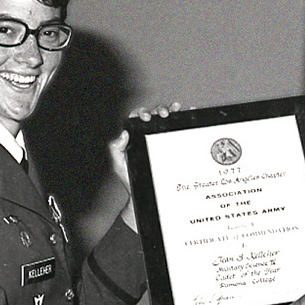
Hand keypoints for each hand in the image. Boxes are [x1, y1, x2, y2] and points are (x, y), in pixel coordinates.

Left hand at [111, 103, 183, 230]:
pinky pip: (178, 129)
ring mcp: (161, 139)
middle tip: (163, 114)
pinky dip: (184, 119)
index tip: (147, 117)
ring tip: (175, 110)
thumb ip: (116, 149)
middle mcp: (148, 135)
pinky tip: (188, 113)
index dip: (142, 112)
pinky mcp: (173, 144)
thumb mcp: (119, 165)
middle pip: (154, 114)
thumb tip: (123, 134)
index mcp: (135, 136)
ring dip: (172, 110)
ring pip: (167, 119)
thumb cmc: (131, 179)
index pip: (137, 118)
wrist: (146, 195)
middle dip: (159, 109)